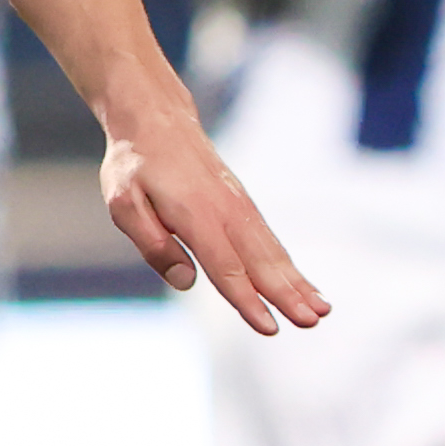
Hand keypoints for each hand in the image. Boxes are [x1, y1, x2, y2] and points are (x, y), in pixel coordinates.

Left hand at [99, 109, 329, 336]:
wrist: (156, 119)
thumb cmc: (135, 163)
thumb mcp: (123, 201)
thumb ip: (152, 243)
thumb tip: (185, 281)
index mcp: (196, 215)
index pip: (226, 267)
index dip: (247, 300)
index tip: (270, 326)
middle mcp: (226, 211)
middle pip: (260, 262)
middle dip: (287, 295)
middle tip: (311, 323)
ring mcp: (239, 206)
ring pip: (272, 251)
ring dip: (298, 283)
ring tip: (322, 312)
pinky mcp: (243, 205)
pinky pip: (270, 240)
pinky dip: (290, 265)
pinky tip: (304, 286)